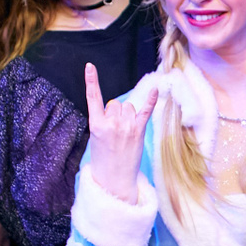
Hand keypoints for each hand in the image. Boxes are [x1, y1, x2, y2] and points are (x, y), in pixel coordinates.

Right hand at [82, 63, 159, 201]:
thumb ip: (103, 120)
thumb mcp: (95, 138)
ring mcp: (126, 127)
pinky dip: (151, 100)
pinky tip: (156, 89)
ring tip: (123, 133)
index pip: (92, 98)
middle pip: (114, 103)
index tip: (89, 66)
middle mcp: (112, 123)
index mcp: (96, 125)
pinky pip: (146, 111)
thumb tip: (116, 107)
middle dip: (113, 112)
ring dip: (126, 115)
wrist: (114, 179)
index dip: (91, 80)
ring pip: (127, 106)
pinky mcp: (139, 131)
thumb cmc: (103, 159)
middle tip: (113, 131)